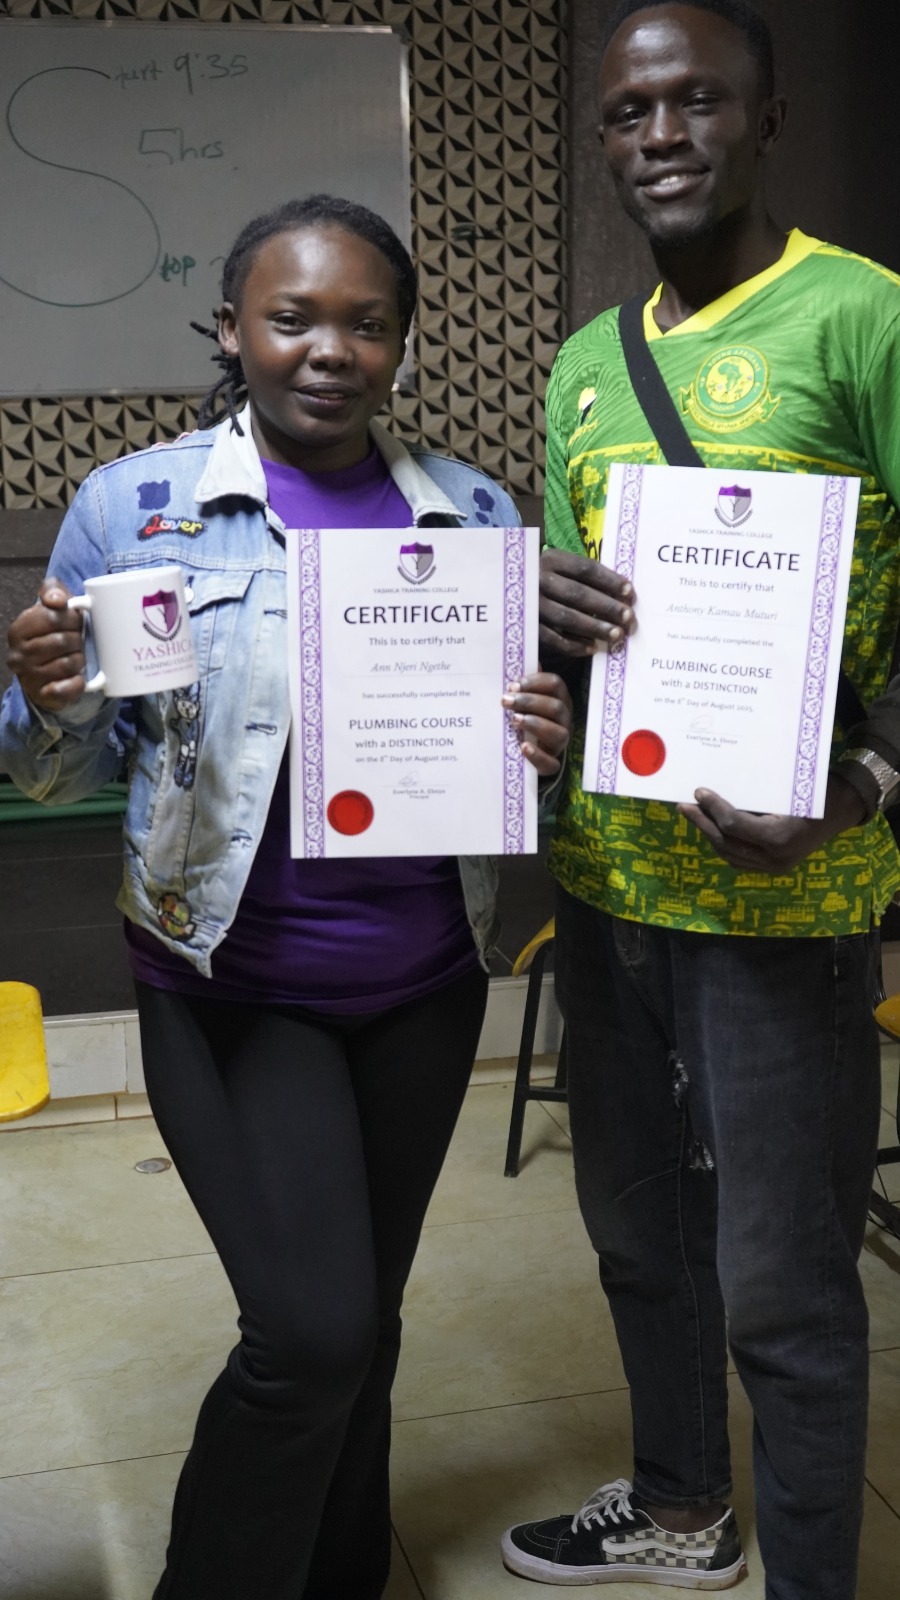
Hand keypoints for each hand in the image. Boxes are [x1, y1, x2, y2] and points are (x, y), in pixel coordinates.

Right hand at [6, 578, 86, 709]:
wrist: (50, 671)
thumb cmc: (54, 634)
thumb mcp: (52, 606)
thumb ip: (52, 591)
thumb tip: (56, 600)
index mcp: (18, 630)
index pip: (52, 617)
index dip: (72, 619)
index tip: (75, 622)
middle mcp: (18, 655)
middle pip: (62, 641)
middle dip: (78, 640)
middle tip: (78, 642)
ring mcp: (28, 677)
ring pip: (68, 664)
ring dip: (79, 660)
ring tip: (77, 658)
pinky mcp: (42, 696)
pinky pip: (66, 688)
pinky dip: (77, 683)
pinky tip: (77, 677)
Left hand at [502, 670, 571, 776]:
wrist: (529, 753)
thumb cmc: (528, 719)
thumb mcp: (526, 700)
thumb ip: (526, 684)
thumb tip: (528, 659)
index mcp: (559, 700)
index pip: (556, 684)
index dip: (535, 682)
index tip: (513, 685)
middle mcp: (565, 720)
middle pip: (556, 707)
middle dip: (530, 702)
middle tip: (505, 700)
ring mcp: (561, 743)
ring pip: (558, 733)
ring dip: (535, 724)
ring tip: (514, 720)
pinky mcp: (553, 764)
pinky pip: (551, 763)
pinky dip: (538, 756)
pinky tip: (523, 747)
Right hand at [539, 547, 635, 661]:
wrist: (514, 598)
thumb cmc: (553, 584)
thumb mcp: (565, 571)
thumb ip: (589, 579)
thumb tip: (626, 595)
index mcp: (551, 560)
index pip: (586, 568)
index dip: (610, 580)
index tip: (630, 592)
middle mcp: (538, 580)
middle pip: (578, 593)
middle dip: (607, 606)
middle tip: (628, 618)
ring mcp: (531, 605)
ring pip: (567, 617)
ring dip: (595, 627)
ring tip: (616, 635)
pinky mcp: (528, 628)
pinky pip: (554, 639)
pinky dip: (575, 645)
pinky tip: (593, 648)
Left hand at [679, 771, 867, 873]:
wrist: (841, 811)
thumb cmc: (814, 792)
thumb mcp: (786, 789)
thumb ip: (752, 795)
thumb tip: (713, 789)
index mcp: (779, 837)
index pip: (733, 824)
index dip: (712, 808)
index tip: (699, 792)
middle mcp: (775, 857)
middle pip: (726, 843)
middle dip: (702, 823)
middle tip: (684, 806)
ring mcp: (774, 867)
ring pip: (730, 854)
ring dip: (709, 835)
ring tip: (694, 816)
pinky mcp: (774, 869)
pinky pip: (740, 860)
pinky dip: (724, 845)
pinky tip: (713, 830)